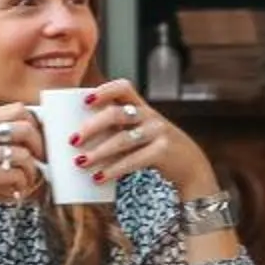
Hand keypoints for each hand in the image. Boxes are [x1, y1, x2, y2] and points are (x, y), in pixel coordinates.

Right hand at [0, 102, 47, 233]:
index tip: (39, 137)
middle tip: (40, 160)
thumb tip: (32, 134)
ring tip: (24, 181)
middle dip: (40, 146)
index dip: (35, 122)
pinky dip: (21, 186)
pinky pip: (18, 176)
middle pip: (26, 128)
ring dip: (31, 173)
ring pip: (25, 155)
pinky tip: (13, 191)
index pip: (18, 108)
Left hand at [73, 80, 217, 202]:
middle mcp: (150, 115)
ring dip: (98, 152)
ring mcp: (158, 132)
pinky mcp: (163, 152)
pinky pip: (133, 160)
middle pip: (116, 114)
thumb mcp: (141, 131)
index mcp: (142, 106)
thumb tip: (79, 136)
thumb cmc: (155, 147)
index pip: (123, 87)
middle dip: (92, 127)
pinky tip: (99, 177)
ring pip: (122, 140)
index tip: (85, 101)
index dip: (104, 90)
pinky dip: (113, 170)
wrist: (191, 166)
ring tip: (80, 162)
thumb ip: (118, 129)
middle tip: (73, 140)